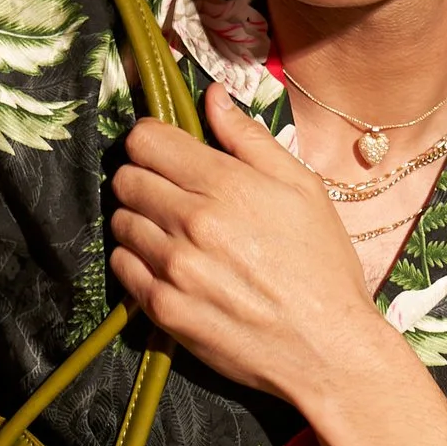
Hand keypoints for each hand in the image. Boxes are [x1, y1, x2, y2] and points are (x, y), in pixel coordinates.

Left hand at [108, 87, 384, 404]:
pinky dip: (136, 260)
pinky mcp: (164, 309)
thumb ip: (250, 139)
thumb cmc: (322, 266)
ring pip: (120, 222)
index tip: (167, 153)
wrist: (326, 348)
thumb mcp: (303, 188)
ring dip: (138, 221)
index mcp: (226, 184)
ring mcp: (173, 268)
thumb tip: (212, 97)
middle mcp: (192, 222)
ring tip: (172, 233)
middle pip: (126, 178)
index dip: (152, 141)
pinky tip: (166, 266)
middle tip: (169, 194)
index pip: (146, 140)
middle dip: (143, 178)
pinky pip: (122, 268)